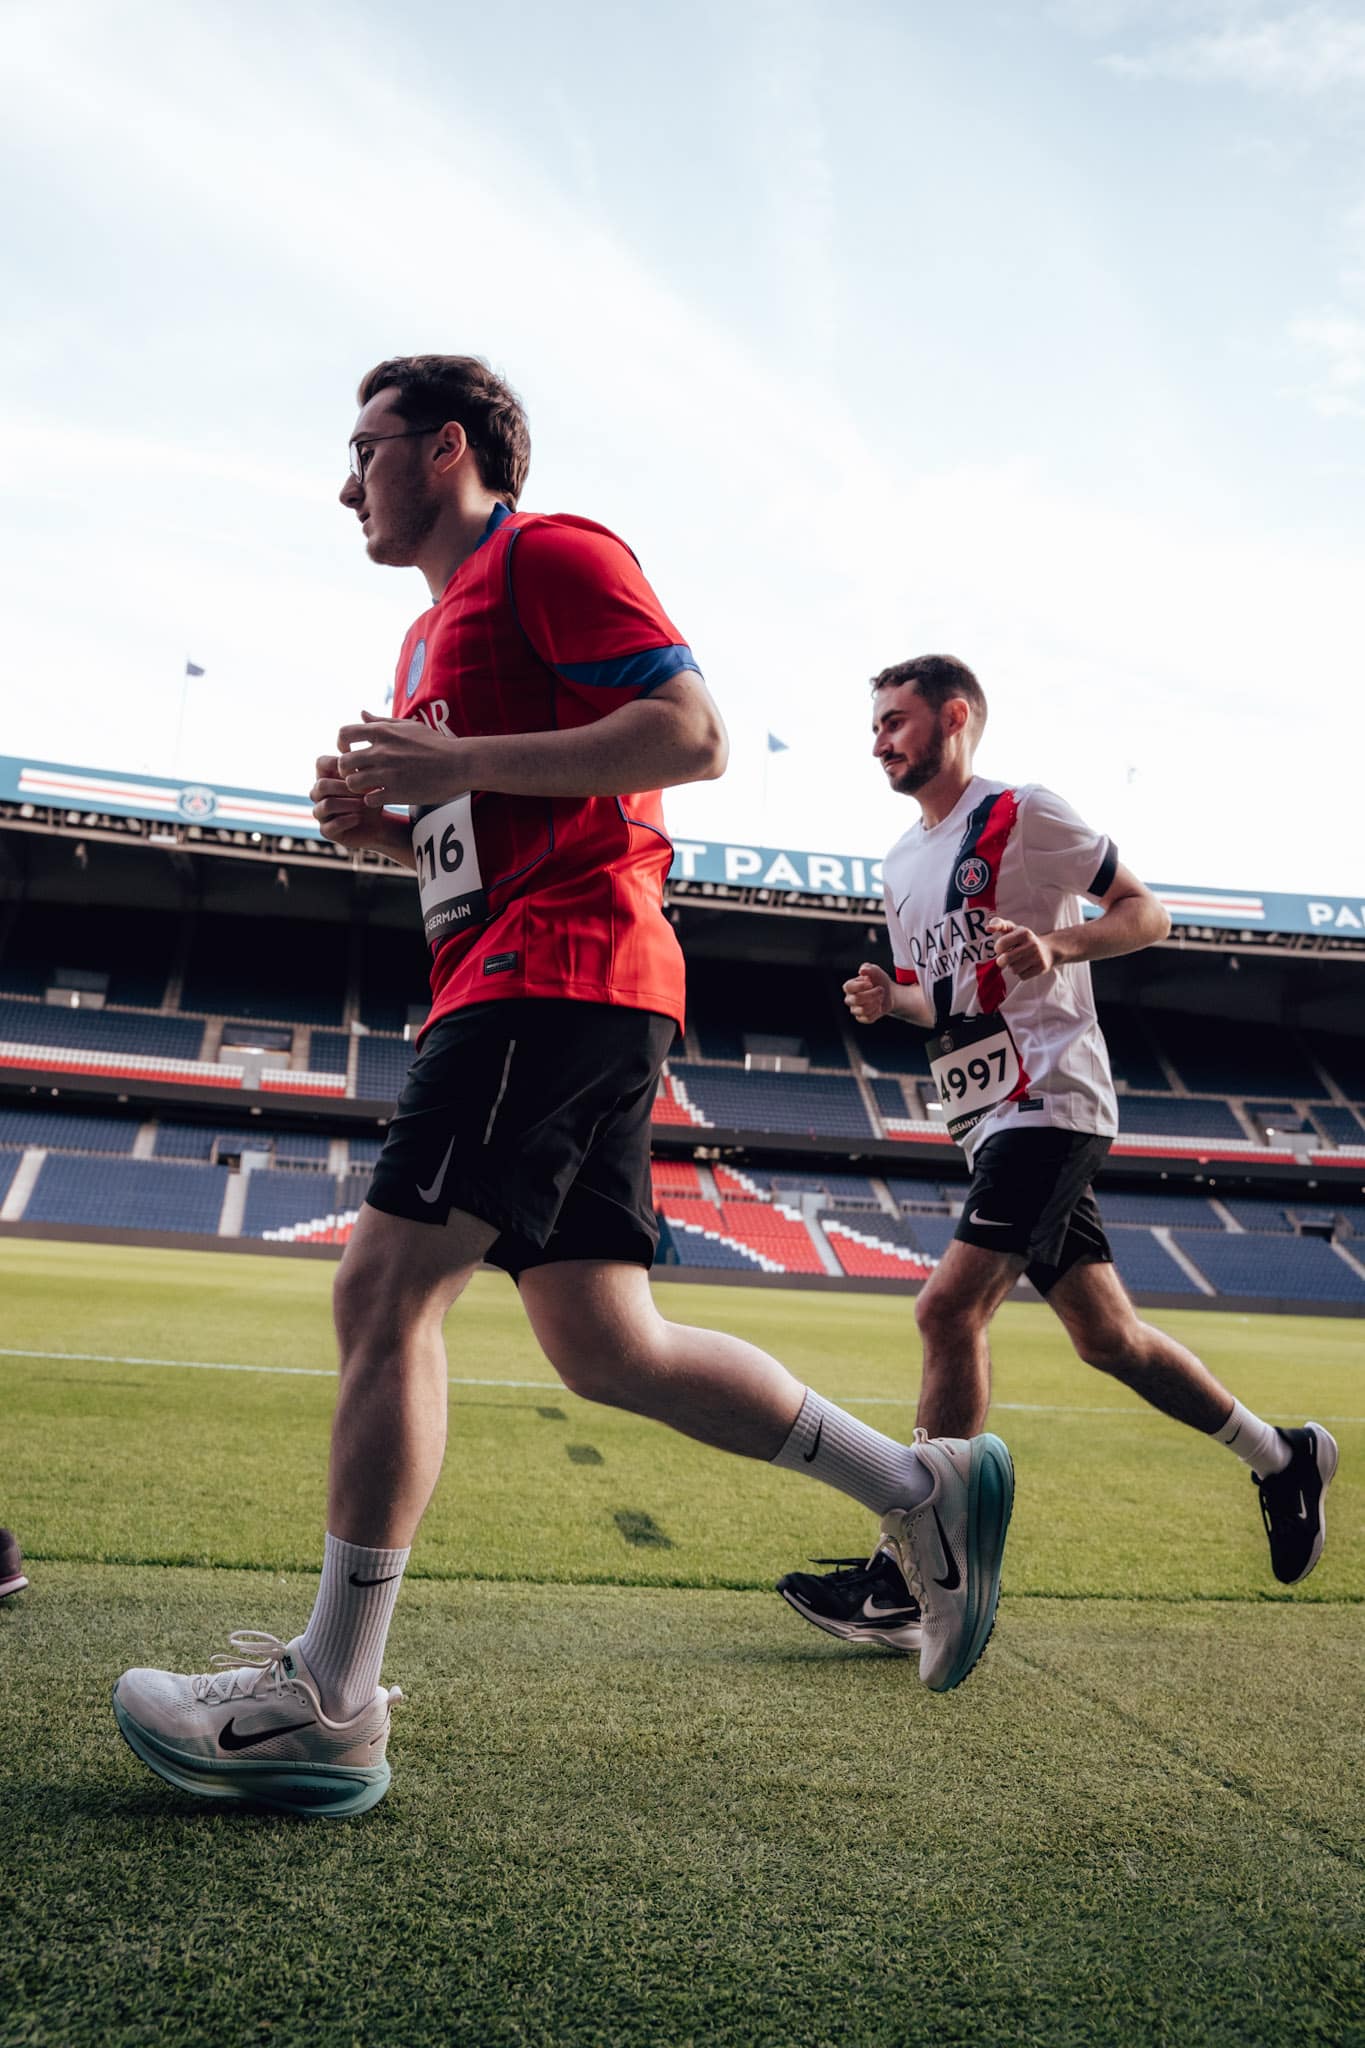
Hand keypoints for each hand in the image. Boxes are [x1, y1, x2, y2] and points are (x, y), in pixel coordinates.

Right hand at [310, 753, 408, 857]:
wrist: (378, 822)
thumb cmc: (372, 796)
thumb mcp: (371, 779)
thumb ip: (363, 768)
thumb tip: (361, 759)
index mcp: (326, 776)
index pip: (320, 763)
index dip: (336, 763)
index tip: (357, 769)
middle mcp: (318, 794)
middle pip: (322, 785)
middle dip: (345, 787)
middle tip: (366, 790)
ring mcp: (320, 812)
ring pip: (325, 805)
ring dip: (348, 803)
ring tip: (365, 803)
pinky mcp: (326, 831)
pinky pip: (330, 826)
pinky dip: (346, 820)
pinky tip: (359, 817)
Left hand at [336, 710, 473, 807]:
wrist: (458, 764)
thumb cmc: (435, 744)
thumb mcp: (408, 726)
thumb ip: (382, 721)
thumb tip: (361, 714)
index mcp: (383, 732)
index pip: (344, 734)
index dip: (341, 744)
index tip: (349, 751)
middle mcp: (381, 752)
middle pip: (343, 763)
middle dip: (346, 770)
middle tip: (356, 774)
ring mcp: (388, 774)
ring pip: (352, 783)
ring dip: (358, 787)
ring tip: (369, 787)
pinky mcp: (397, 793)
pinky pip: (369, 800)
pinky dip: (371, 800)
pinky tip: (381, 796)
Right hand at [843, 961, 893, 1022]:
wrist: (889, 993)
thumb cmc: (879, 981)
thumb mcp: (876, 971)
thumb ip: (868, 968)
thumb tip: (862, 970)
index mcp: (850, 987)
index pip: (848, 987)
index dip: (860, 986)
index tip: (871, 983)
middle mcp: (850, 999)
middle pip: (856, 999)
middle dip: (872, 994)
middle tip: (881, 990)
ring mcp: (855, 1009)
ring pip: (862, 1010)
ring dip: (875, 1003)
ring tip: (880, 998)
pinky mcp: (862, 1018)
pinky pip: (867, 1018)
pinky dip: (876, 1012)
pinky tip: (879, 1006)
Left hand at [987, 917, 1055, 979]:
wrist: (1048, 950)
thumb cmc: (1023, 939)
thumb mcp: (1012, 928)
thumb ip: (998, 924)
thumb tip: (988, 928)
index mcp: (1024, 932)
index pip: (1001, 944)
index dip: (998, 948)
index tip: (1002, 947)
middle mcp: (1032, 944)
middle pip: (1006, 959)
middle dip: (1001, 961)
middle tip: (1004, 958)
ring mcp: (1038, 957)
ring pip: (1014, 969)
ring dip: (1012, 967)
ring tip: (1018, 961)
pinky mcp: (1041, 968)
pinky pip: (1022, 976)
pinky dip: (1021, 973)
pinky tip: (1026, 966)